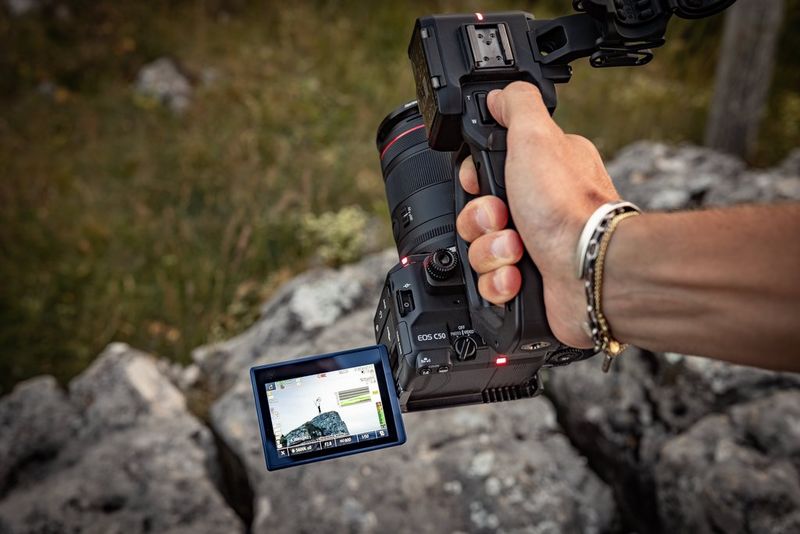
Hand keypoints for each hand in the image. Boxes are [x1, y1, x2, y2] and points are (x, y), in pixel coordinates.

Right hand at [455, 81, 619, 347]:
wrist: (589, 271)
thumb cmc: (568, 208)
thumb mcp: (537, 136)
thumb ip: (516, 106)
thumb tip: (500, 94)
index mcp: (540, 171)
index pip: (483, 173)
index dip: (474, 180)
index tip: (480, 182)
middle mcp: (537, 208)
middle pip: (475, 214)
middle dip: (480, 221)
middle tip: (503, 218)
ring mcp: (534, 247)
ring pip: (480, 251)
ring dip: (491, 252)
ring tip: (517, 251)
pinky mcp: (529, 281)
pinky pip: (490, 283)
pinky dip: (500, 281)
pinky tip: (518, 276)